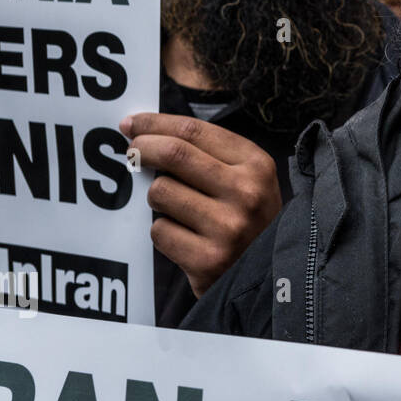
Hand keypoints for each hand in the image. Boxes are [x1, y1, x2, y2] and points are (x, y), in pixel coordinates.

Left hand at [121, 112, 281, 297]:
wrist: (270, 276)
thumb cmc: (251, 220)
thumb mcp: (249, 180)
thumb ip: (210, 156)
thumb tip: (148, 134)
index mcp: (257, 166)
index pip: (194, 132)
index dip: (156, 124)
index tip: (132, 124)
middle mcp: (246, 193)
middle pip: (174, 154)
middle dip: (143, 148)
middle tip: (131, 151)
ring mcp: (227, 228)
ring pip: (161, 193)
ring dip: (158, 198)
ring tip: (177, 208)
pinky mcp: (207, 260)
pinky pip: (160, 231)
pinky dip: (164, 232)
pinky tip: (184, 238)